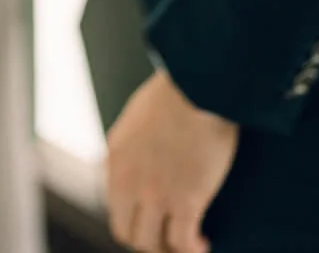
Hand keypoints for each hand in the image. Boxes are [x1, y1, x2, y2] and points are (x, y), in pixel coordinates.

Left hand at [106, 71, 238, 252]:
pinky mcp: (185, 201)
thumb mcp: (139, 115)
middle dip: (149, 239)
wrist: (199, 83)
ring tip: (188, 242)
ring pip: (151, 244)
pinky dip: (192, 248)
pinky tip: (203, 242)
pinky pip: (182, 243)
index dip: (135, 218)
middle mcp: (128, 180)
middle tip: (169, 236)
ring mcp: (155, 194)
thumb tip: (144, 154)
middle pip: (127, 233)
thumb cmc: (179, 90)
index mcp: (115, 157)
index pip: (115, 206)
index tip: (154, 218)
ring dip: (169, 247)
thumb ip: (135, 142)